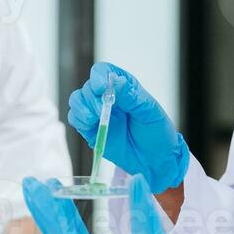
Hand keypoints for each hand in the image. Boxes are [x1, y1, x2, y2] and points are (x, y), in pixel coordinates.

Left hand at [22, 174, 179, 233]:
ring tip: (39, 191)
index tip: (46, 185)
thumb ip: (142, 210)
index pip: (66, 231)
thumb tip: (137, 180)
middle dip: (41, 207)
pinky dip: (60, 223)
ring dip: (48, 213)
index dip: (55, 206)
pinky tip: (57, 210)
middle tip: (30, 183)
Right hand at [68, 62, 188, 193]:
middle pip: (88, 88)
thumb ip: (131, 96)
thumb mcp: (150, 112)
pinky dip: (78, 119)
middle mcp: (108, 98)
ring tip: (95, 119)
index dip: (98, 76)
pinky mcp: (91, 130)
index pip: (104, 72)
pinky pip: (75, 119)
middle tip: (102, 111)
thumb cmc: (158, 134)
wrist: (156, 162)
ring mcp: (98, 114)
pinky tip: (90, 125)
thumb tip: (115, 81)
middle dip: (91, 98)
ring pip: (77, 101)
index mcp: (124, 87)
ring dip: (82, 108)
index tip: (100, 88)